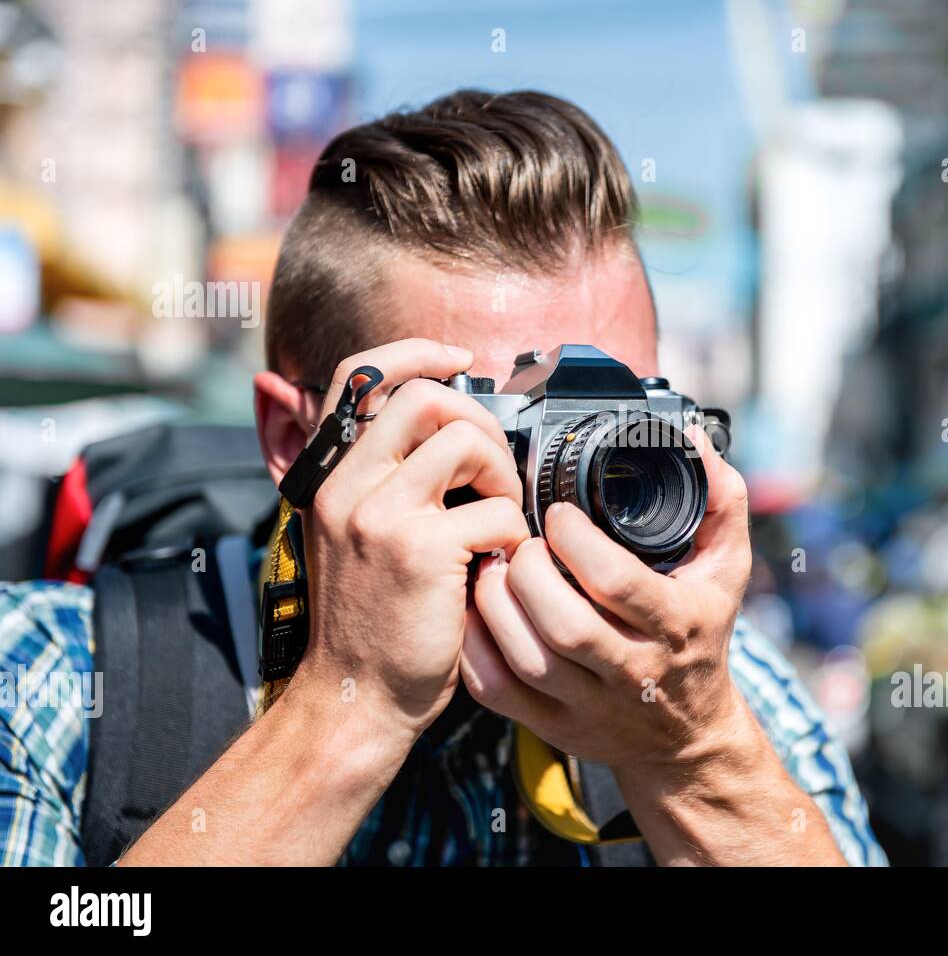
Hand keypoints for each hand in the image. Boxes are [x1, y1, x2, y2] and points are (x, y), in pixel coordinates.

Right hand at [294, 339, 531, 738]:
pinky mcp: (420, 550)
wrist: (355, 698)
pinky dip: (513, 532)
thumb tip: (446, 433)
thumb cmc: (372, 622)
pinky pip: (495, 508)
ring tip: (498, 516)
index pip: (360, 376)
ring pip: (465, 440)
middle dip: (479, 421)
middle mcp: (347, 486)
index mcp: (331, 477)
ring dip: (501, 474)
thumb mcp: (356, 538)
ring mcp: (380, 515)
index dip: (416, 351)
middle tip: (494, 471)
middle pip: (426, 396)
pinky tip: (500, 561)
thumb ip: (384, 483)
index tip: (458, 357)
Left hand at [462, 424, 751, 771]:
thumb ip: (719, 499)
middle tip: (516, 540)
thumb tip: (692, 439)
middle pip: (566, 626)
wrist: (687, 732)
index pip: (619, 585)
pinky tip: (475, 609)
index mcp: (676, 624)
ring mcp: (589, 704)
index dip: (578, 543)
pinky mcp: (553, 725)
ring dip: (495, 605)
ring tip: (491, 566)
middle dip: (528, 573)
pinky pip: (497, 689)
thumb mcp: (726, 567)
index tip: (558, 513)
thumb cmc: (700, 634)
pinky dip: (475, 647)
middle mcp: (633, 669)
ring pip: (526, 659)